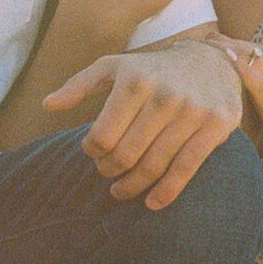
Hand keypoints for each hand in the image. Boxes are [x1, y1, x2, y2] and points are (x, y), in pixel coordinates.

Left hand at [44, 36, 242, 209]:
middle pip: (126, 155)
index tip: (95, 153)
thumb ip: (79, 85)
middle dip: (110, 171)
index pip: (102, 136)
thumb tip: (47, 105)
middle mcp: (163, 95)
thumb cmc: (153, 69)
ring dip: (133, 186)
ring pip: (154, 165)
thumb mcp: (115, 67)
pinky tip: (153, 202)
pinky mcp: (216, 125)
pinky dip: (166, 192)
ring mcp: (192, 111)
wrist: (212, 61)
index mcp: (134, 81)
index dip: (92, 152)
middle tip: (108, 174)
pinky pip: (186, 168)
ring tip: (123, 190)